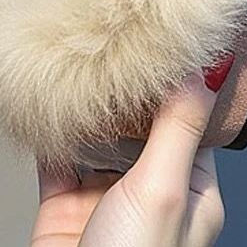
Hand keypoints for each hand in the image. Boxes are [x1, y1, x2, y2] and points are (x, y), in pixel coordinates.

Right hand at [31, 57, 231, 246]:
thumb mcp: (163, 190)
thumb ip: (177, 129)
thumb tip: (201, 73)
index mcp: (189, 192)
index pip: (188, 121)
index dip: (175, 82)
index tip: (161, 41)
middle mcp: (149, 192)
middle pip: (138, 125)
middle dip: (123, 91)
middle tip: (110, 44)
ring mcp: (104, 198)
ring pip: (95, 137)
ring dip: (84, 108)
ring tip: (76, 66)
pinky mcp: (64, 205)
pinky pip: (56, 157)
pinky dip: (49, 132)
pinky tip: (45, 106)